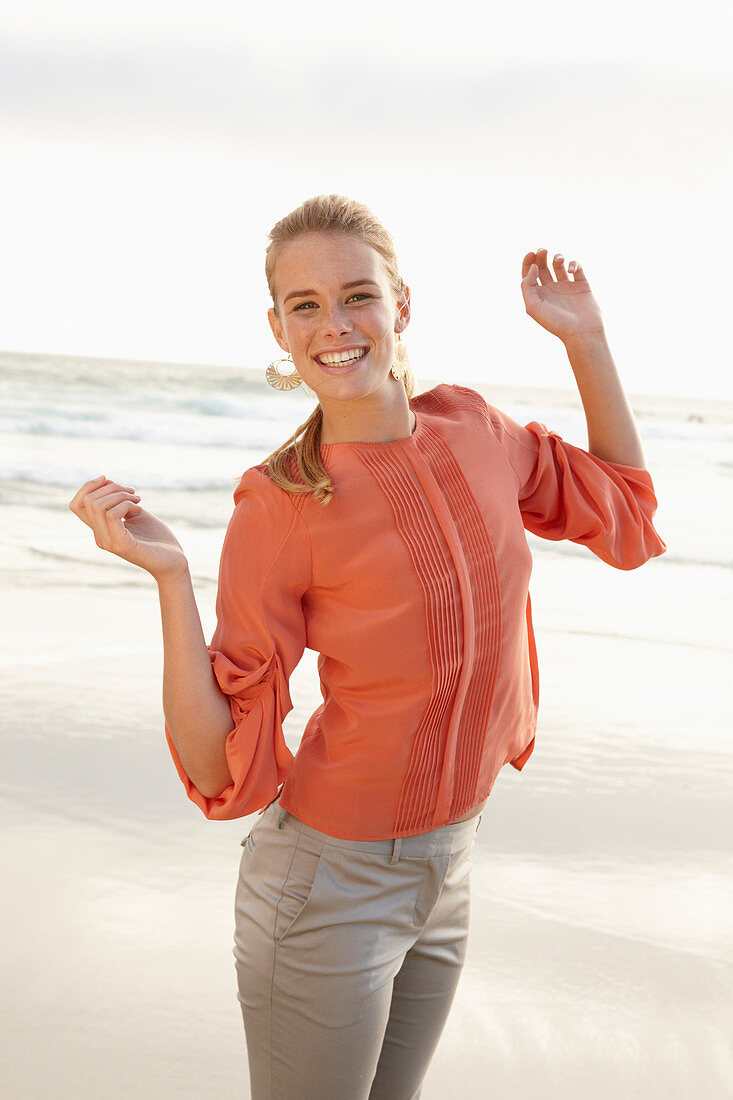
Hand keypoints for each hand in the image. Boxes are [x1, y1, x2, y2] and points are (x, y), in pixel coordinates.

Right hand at [69, 476, 187, 581]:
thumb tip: (106, 482)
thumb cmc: (156, 537)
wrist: (173, 561)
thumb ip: (119, 501)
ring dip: (121, 495)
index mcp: (100, 529)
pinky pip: (112, 514)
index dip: (87, 486)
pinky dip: (126, 504)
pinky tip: (139, 509)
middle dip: (111, 488)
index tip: (108, 479)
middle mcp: (100, 537)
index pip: (77, 505)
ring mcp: (109, 541)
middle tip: (132, 493)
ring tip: (137, 500)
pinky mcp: (121, 544)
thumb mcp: (135, 513)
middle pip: (89, 501)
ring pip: (98, 506)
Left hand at [521, 248, 604, 344]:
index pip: (529, 274)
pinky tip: (571, 269)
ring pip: (559, 265)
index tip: (531, 253)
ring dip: (557, 258)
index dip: (528, 262)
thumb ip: (527, 286)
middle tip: (543, 250)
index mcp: (539, 295)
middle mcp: (551, 290)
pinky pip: (577, 267)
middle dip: (541, 256)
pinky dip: (574, 263)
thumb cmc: (556, 323)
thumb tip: (532, 267)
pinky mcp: (582, 285)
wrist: (581, 332)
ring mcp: (567, 286)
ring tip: (558, 260)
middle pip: (543, 266)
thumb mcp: (533, 307)